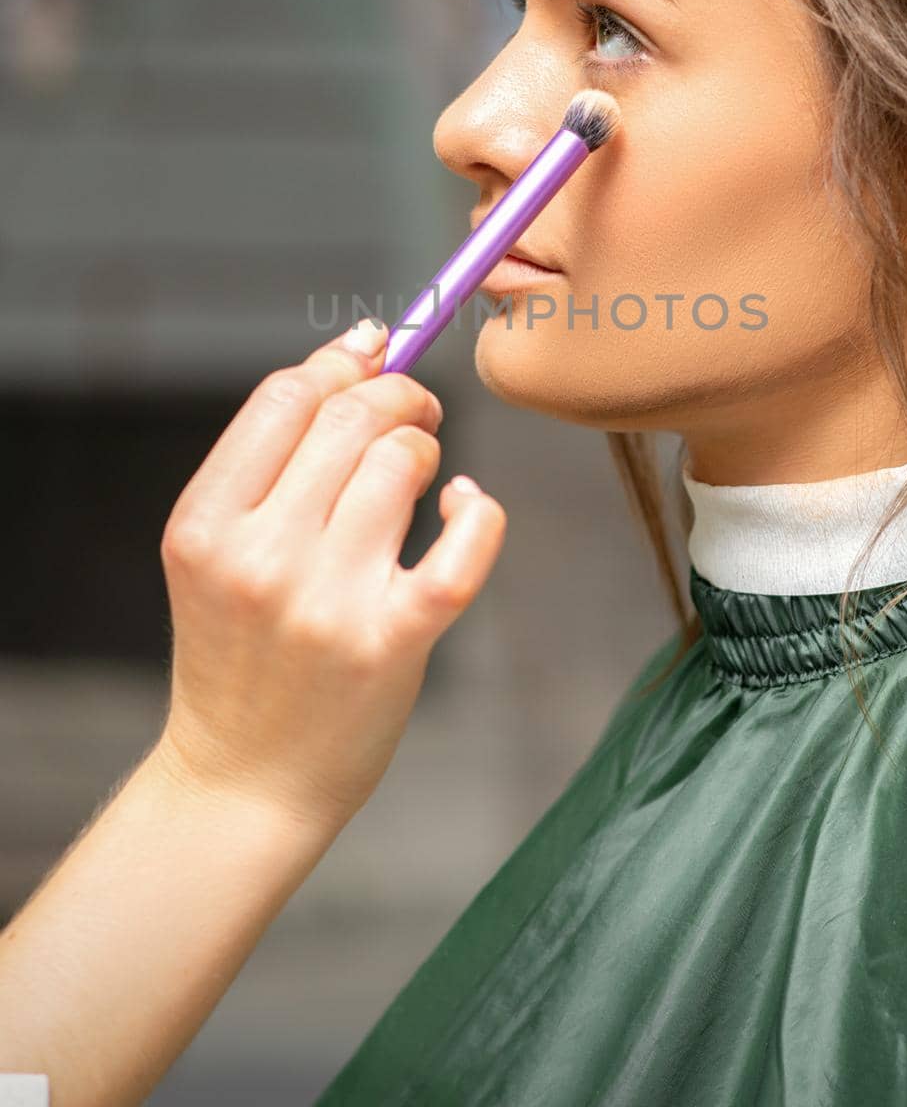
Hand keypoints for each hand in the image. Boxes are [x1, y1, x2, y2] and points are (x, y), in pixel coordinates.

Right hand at [154, 320, 506, 833]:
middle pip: (350, 418)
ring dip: (425, 450)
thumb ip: (273, 458)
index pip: (286, 396)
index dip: (342, 363)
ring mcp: (328, 603)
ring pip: (402, 464)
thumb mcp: (218, 551)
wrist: (244, 781)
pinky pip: (461, 549)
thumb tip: (361, 346)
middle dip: (398, 395)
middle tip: (416, 412)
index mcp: (206, 525)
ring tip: (423, 475)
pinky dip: (478, 511)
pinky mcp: (392, 643)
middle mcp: (262, 558)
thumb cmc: (240, 650)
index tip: (374, 359)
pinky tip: (467, 505)